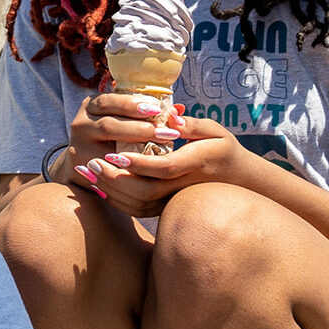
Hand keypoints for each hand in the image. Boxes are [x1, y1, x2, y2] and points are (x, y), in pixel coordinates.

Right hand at [61, 90, 182, 194]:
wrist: (85, 162)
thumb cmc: (114, 134)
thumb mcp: (123, 117)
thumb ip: (145, 112)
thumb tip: (178, 109)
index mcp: (90, 106)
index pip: (108, 101)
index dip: (131, 104)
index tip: (156, 108)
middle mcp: (80, 125)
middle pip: (108, 126)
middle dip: (139, 129)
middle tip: (168, 133)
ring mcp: (79, 149)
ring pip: (106, 152)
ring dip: (137, 152)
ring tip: (162, 153)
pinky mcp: (83, 171)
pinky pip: (108, 172)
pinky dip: (128, 172)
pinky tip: (149, 172)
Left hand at [72, 112, 247, 215]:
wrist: (237, 181)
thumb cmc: (223, 150)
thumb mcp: (215, 131)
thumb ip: (192, 125)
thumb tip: (170, 117)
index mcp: (197, 164)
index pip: (164, 167)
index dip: (138, 163)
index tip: (115, 152)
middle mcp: (184, 186)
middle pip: (145, 192)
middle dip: (116, 178)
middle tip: (94, 162)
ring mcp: (174, 199)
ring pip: (139, 205)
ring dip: (112, 191)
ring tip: (91, 173)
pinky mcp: (166, 207)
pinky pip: (139, 211)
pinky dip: (118, 201)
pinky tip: (101, 186)